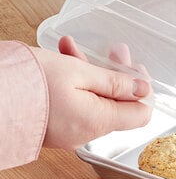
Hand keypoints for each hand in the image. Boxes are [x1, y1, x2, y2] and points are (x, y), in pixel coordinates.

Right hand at [32, 37, 151, 150]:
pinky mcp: (52, 126)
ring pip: (93, 100)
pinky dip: (73, 82)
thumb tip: (143, 89)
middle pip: (117, 104)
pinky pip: (73, 104)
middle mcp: (86, 132)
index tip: (135, 68)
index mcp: (98, 121)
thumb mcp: (78, 73)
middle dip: (116, 74)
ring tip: (73, 46)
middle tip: (113, 50)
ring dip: (90, 72)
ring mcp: (68, 131)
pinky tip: (62, 57)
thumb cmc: (28, 83)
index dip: (143, 90)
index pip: (141, 114)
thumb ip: (115, 83)